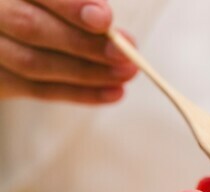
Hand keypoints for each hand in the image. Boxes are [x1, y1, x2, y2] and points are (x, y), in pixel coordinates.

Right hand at [0, 0, 136, 103]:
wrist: (8, 35)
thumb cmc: (45, 12)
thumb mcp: (54, 4)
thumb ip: (76, 6)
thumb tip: (110, 29)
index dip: (69, 6)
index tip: (104, 20)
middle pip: (29, 28)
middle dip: (83, 43)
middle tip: (125, 54)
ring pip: (33, 64)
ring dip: (87, 72)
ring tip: (126, 73)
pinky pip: (37, 90)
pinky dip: (79, 93)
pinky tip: (113, 93)